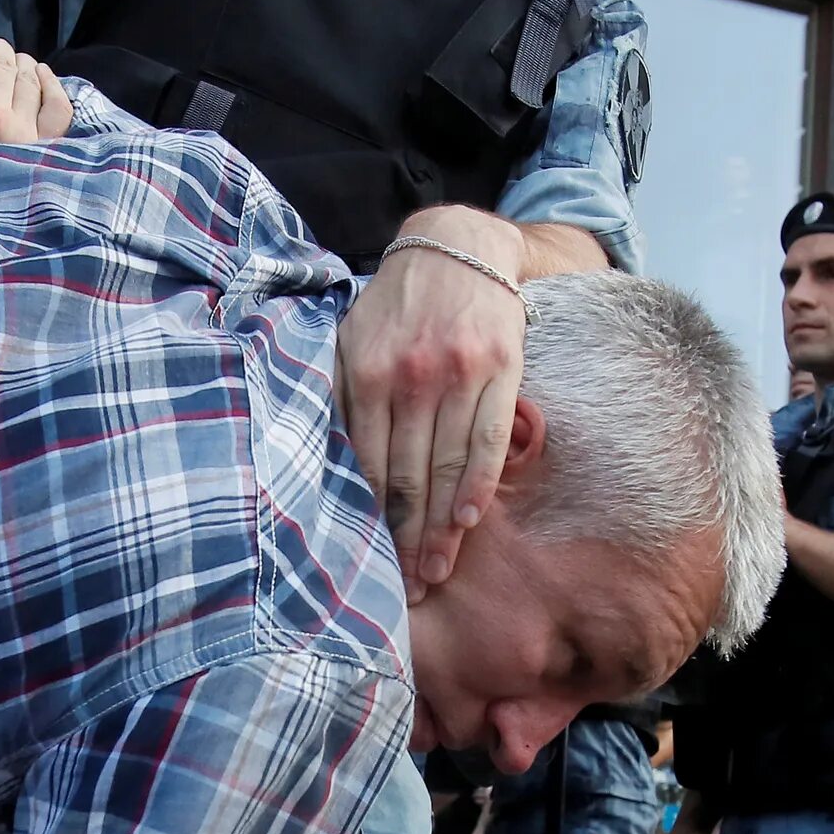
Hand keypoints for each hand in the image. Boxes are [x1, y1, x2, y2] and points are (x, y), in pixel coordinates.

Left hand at [338, 207, 527, 597]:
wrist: (459, 248)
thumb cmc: (399, 305)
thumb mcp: (354, 340)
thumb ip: (346, 398)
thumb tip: (334, 466)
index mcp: (369, 373)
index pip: (370, 462)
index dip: (375, 518)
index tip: (377, 561)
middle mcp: (412, 377)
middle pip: (409, 474)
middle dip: (409, 536)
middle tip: (411, 585)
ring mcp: (459, 375)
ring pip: (448, 465)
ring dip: (443, 525)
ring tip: (438, 568)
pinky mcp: (500, 371)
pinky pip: (488, 440)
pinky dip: (478, 484)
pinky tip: (468, 521)